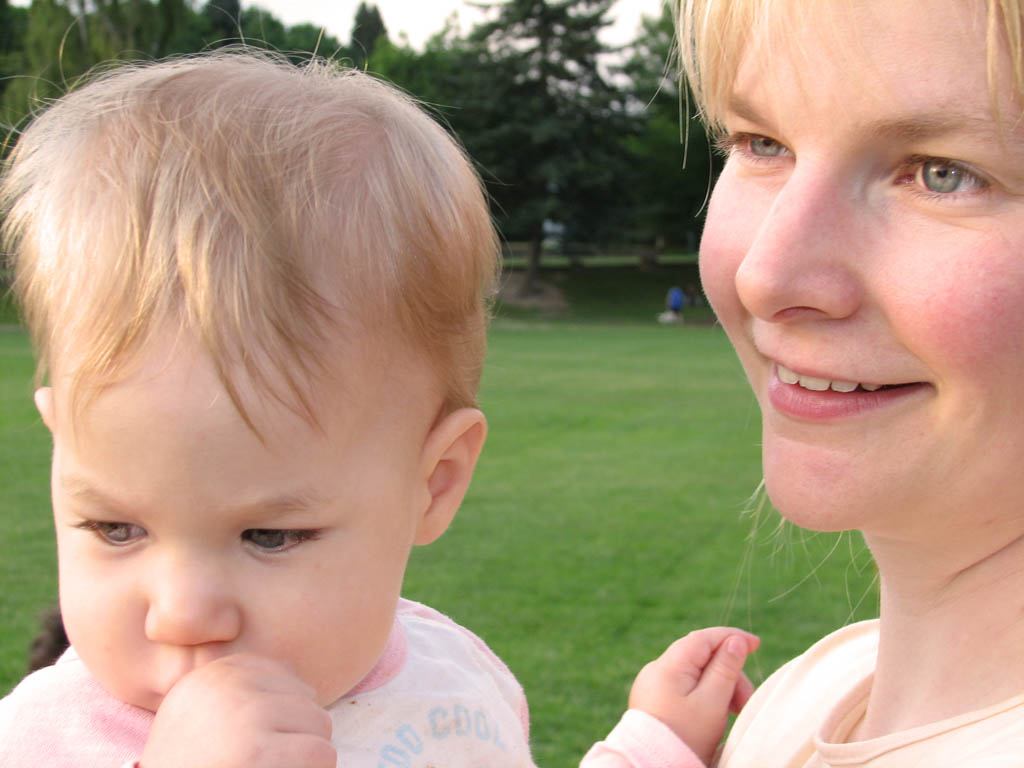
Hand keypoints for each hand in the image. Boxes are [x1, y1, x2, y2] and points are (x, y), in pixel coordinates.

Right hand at [139, 654, 335, 767]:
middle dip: (294, 736)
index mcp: (208, 677)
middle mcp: (222, 685)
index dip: (277, 717)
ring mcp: (241, 714)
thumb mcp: (199, 723)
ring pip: (319, 723)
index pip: (278, 673)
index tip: (247, 745)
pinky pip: (322, 753)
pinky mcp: (256, 751)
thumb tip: (296, 676)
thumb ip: (237, 695)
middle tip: (260, 764)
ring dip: (304, 757)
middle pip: (304, 697)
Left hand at [628, 627, 758, 764]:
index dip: (731, 638)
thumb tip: (735, 641)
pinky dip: (704, 695)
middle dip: (728, 674)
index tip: (756, 644)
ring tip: (735, 711)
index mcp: (668, 665)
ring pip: (694, 675)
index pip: (703, 639)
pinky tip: (716, 713)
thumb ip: (725, 669)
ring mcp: (652, 686)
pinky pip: (683, 688)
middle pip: (700, 658)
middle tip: (747, 701)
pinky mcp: (653, 702)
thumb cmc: (685, 736)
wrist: (650, 766)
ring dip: (719, 687)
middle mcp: (655, 671)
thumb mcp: (712, 702)